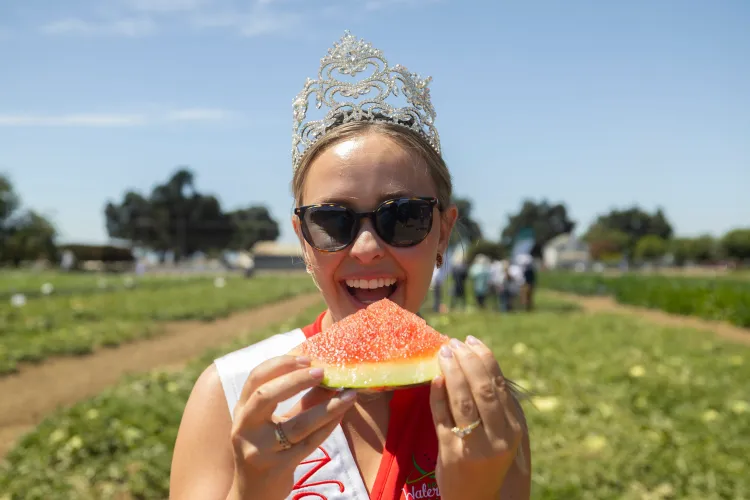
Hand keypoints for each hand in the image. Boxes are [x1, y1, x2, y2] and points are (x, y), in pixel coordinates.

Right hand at [228, 355, 356, 499]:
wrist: (252, 495)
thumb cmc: (266, 450)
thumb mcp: (273, 423)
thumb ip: (296, 401)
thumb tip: (328, 377)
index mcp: (242, 411)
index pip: (255, 378)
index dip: (280, 364)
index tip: (306, 358)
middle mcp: (245, 428)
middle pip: (266, 395)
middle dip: (296, 380)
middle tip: (323, 371)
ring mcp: (260, 450)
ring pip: (296, 423)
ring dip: (327, 406)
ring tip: (348, 394)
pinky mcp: (278, 468)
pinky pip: (309, 443)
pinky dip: (328, 425)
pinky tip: (341, 414)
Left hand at [429, 336, 523, 499]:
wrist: (473, 499)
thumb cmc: (484, 461)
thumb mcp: (499, 436)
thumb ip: (494, 406)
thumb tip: (478, 362)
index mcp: (513, 430)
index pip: (499, 385)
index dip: (485, 358)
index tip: (472, 341)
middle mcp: (498, 438)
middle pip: (482, 389)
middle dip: (467, 360)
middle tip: (454, 344)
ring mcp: (474, 445)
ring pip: (462, 399)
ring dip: (452, 371)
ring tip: (444, 353)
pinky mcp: (451, 452)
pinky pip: (442, 415)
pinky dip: (438, 394)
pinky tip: (435, 378)